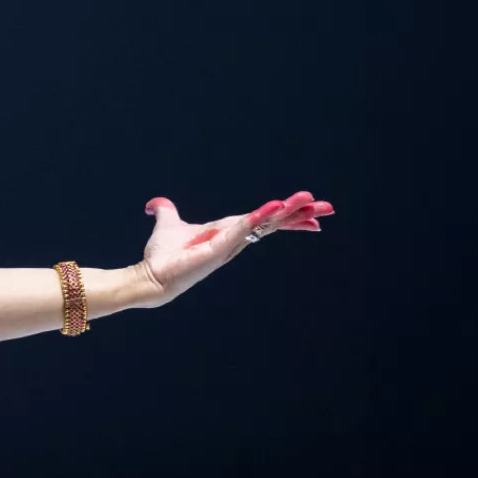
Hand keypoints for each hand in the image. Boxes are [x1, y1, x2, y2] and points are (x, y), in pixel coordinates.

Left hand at [135, 190, 333, 303]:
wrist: (150, 276)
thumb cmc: (163, 256)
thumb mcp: (168, 225)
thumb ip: (166, 212)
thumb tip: (155, 205)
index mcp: (228, 231)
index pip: (264, 219)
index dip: (287, 214)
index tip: (311, 208)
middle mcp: (234, 239)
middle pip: (273, 223)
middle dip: (299, 214)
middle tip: (327, 207)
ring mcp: (229, 245)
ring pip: (263, 225)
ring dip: (287, 213)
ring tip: (310, 201)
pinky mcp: (218, 249)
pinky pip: (241, 230)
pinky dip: (257, 218)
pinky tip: (274, 207)